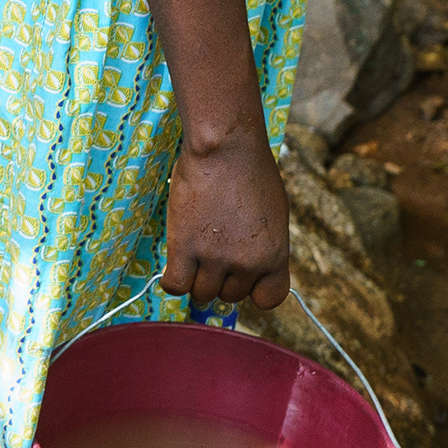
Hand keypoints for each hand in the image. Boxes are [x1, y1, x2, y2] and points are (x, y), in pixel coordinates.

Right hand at [162, 140, 291, 311]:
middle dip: (220, 278)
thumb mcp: (273, 215)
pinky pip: (175, 286)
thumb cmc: (250, 171)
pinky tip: (173, 266)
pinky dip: (172, 281)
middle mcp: (248, 263)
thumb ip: (263, 246)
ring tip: (194, 251)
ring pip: (201, 293)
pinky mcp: (185, 248)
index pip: (269, 299)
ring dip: (196, 277)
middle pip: (229, 296)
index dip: (253, 290)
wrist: (226, 148)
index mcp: (275, 255)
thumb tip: (247, 267)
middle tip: (212, 249)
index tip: (242, 275)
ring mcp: (216, 258)